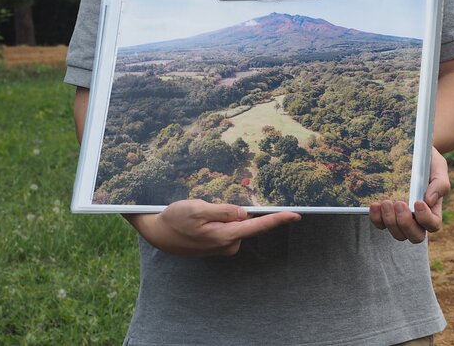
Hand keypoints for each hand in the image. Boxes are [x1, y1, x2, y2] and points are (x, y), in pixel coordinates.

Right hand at [124, 199, 300, 256]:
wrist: (157, 233)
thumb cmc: (175, 219)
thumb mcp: (199, 209)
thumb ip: (224, 211)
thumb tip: (245, 214)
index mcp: (226, 235)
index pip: (257, 226)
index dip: (278, 219)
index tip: (295, 215)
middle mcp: (228, 245)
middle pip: (246, 222)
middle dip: (236, 210)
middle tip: (209, 205)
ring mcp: (223, 247)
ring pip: (236, 224)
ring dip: (225, 216)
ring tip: (200, 212)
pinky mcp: (218, 246)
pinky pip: (227, 229)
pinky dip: (220, 221)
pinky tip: (201, 220)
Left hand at [369, 146, 449, 242]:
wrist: (410, 152)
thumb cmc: (428, 162)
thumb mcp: (438, 167)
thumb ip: (440, 184)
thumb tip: (430, 201)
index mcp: (433, 210)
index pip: (433, 225)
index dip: (425, 219)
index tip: (417, 201)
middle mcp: (418, 219)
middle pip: (415, 236)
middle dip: (405, 223)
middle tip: (399, 203)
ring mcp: (401, 218)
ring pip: (397, 234)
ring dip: (390, 221)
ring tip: (386, 202)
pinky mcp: (386, 213)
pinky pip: (380, 224)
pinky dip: (376, 218)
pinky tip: (375, 205)